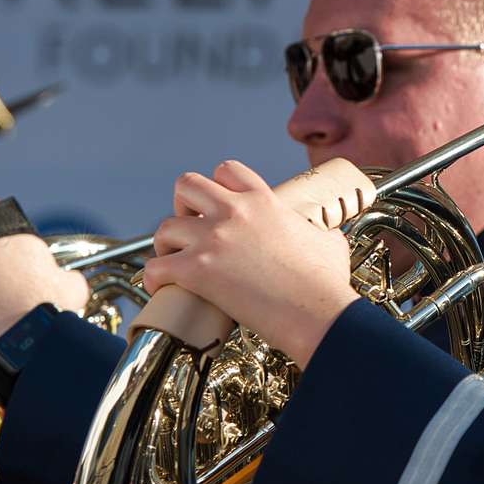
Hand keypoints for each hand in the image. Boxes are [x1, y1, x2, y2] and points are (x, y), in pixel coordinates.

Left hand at [143, 161, 358, 367]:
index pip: (226, 170)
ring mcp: (212, 239)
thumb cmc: (326, 285)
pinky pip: (154, 267)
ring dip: (166, 245)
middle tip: (192, 231)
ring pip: (164, 227)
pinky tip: (163, 288)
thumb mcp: (329, 243)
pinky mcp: (197, 270)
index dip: (216, 186)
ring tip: (176, 263)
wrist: (318, 313)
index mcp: (263, 200)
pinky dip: (153, 278)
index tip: (216, 207)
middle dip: (183, 207)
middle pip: (186, 185)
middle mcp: (234, 212)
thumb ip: (321, 232)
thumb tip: (326, 237)